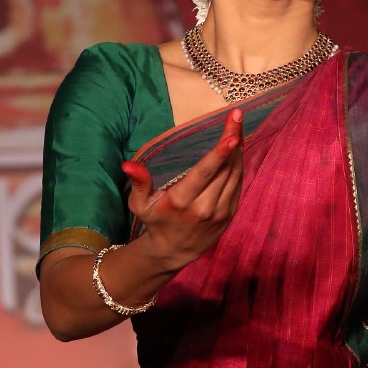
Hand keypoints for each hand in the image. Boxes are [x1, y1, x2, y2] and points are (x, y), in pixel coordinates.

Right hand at [121, 109, 243, 269]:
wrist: (174, 251)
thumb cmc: (155, 221)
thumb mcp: (140, 204)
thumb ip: (139, 182)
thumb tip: (128, 164)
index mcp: (181, 201)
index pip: (204, 174)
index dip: (219, 153)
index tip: (232, 135)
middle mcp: (204, 207)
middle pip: (224, 169)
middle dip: (232, 140)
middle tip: (237, 116)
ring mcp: (220, 212)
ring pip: (235, 175)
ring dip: (238, 150)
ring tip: (237, 126)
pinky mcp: (230, 214)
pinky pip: (238, 184)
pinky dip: (239, 165)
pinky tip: (237, 148)